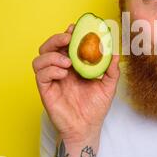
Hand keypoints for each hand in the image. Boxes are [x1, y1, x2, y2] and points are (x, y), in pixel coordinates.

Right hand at [32, 24, 119, 141]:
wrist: (87, 128)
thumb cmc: (96, 107)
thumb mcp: (108, 86)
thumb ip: (112, 69)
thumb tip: (116, 52)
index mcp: (73, 65)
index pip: (65, 45)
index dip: (68, 34)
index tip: (75, 28)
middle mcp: (60, 70)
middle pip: (49, 47)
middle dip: (56, 39)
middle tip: (68, 38)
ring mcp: (52, 80)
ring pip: (40, 59)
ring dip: (52, 55)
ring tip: (67, 62)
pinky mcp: (46, 90)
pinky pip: (40, 75)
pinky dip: (50, 70)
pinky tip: (64, 74)